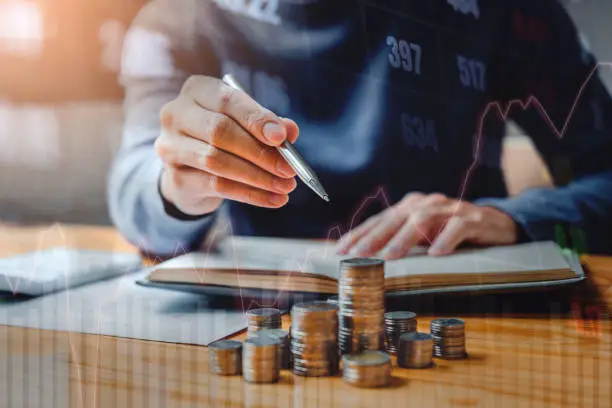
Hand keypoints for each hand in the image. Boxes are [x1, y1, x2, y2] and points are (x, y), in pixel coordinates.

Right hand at [155, 75, 298, 215]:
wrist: (190, 170)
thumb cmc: (224, 137)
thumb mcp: (246, 124)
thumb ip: (268, 125)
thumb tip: (289, 131)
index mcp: (197, 90)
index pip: (228, 101)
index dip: (256, 119)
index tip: (282, 138)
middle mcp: (176, 114)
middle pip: (220, 131)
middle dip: (260, 152)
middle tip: (289, 169)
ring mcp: (171, 146)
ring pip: (217, 161)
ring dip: (257, 177)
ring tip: (285, 186)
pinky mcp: (175, 177)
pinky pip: (217, 186)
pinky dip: (250, 194)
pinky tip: (272, 199)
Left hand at [336, 193, 517, 258]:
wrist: (496, 224)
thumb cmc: (451, 233)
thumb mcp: (422, 237)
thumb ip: (398, 242)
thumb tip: (365, 259)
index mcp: (411, 207)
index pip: (380, 220)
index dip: (359, 234)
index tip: (340, 250)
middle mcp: (427, 203)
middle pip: (396, 218)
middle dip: (375, 237)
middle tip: (358, 255)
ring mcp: (451, 209)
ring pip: (424, 220)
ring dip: (405, 238)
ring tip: (390, 256)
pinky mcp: (474, 219)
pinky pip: (458, 227)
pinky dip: (447, 239)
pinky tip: (437, 253)